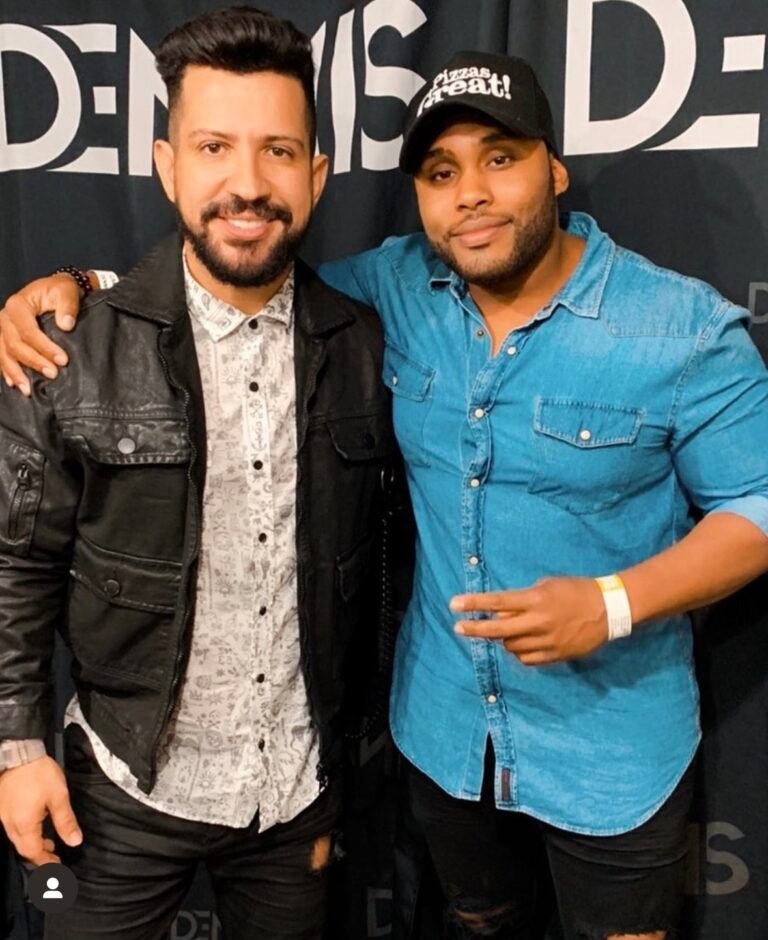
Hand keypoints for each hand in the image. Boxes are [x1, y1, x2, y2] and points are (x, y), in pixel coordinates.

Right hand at [0, 274, 81, 393]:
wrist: (52, 289)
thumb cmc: (60, 290)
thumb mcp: (67, 291)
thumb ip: (68, 306)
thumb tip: (66, 325)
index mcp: (18, 305)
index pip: (28, 331)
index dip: (44, 347)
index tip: (63, 360)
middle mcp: (5, 317)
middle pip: (14, 344)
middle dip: (33, 362)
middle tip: (53, 374)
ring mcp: (2, 329)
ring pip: (3, 353)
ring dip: (15, 372)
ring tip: (28, 389)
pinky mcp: (4, 337)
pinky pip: (0, 356)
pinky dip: (6, 371)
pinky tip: (14, 384)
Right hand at [0, 756, 82, 864]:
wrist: (18, 753)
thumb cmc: (39, 774)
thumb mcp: (58, 796)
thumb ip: (65, 821)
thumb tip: (75, 841)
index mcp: (24, 825)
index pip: (33, 852)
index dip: (45, 862)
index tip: (56, 866)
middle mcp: (10, 824)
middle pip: (22, 848)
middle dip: (38, 855)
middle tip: (53, 855)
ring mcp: (3, 816)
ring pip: (16, 838)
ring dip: (32, 843)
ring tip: (48, 842)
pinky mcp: (1, 806)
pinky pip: (12, 827)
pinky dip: (25, 832)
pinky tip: (34, 824)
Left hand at [450, 577, 608, 665]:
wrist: (609, 609)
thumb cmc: (575, 590)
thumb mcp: (547, 585)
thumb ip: (523, 600)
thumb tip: (501, 614)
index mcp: (537, 600)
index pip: (498, 602)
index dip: (474, 604)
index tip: (454, 604)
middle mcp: (539, 622)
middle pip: (498, 630)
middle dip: (475, 629)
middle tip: (458, 627)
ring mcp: (548, 641)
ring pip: (511, 647)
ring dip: (503, 639)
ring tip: (506, 630)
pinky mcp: (556, 656)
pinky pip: (527, 658)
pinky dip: (519, 651)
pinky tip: (521, 643)